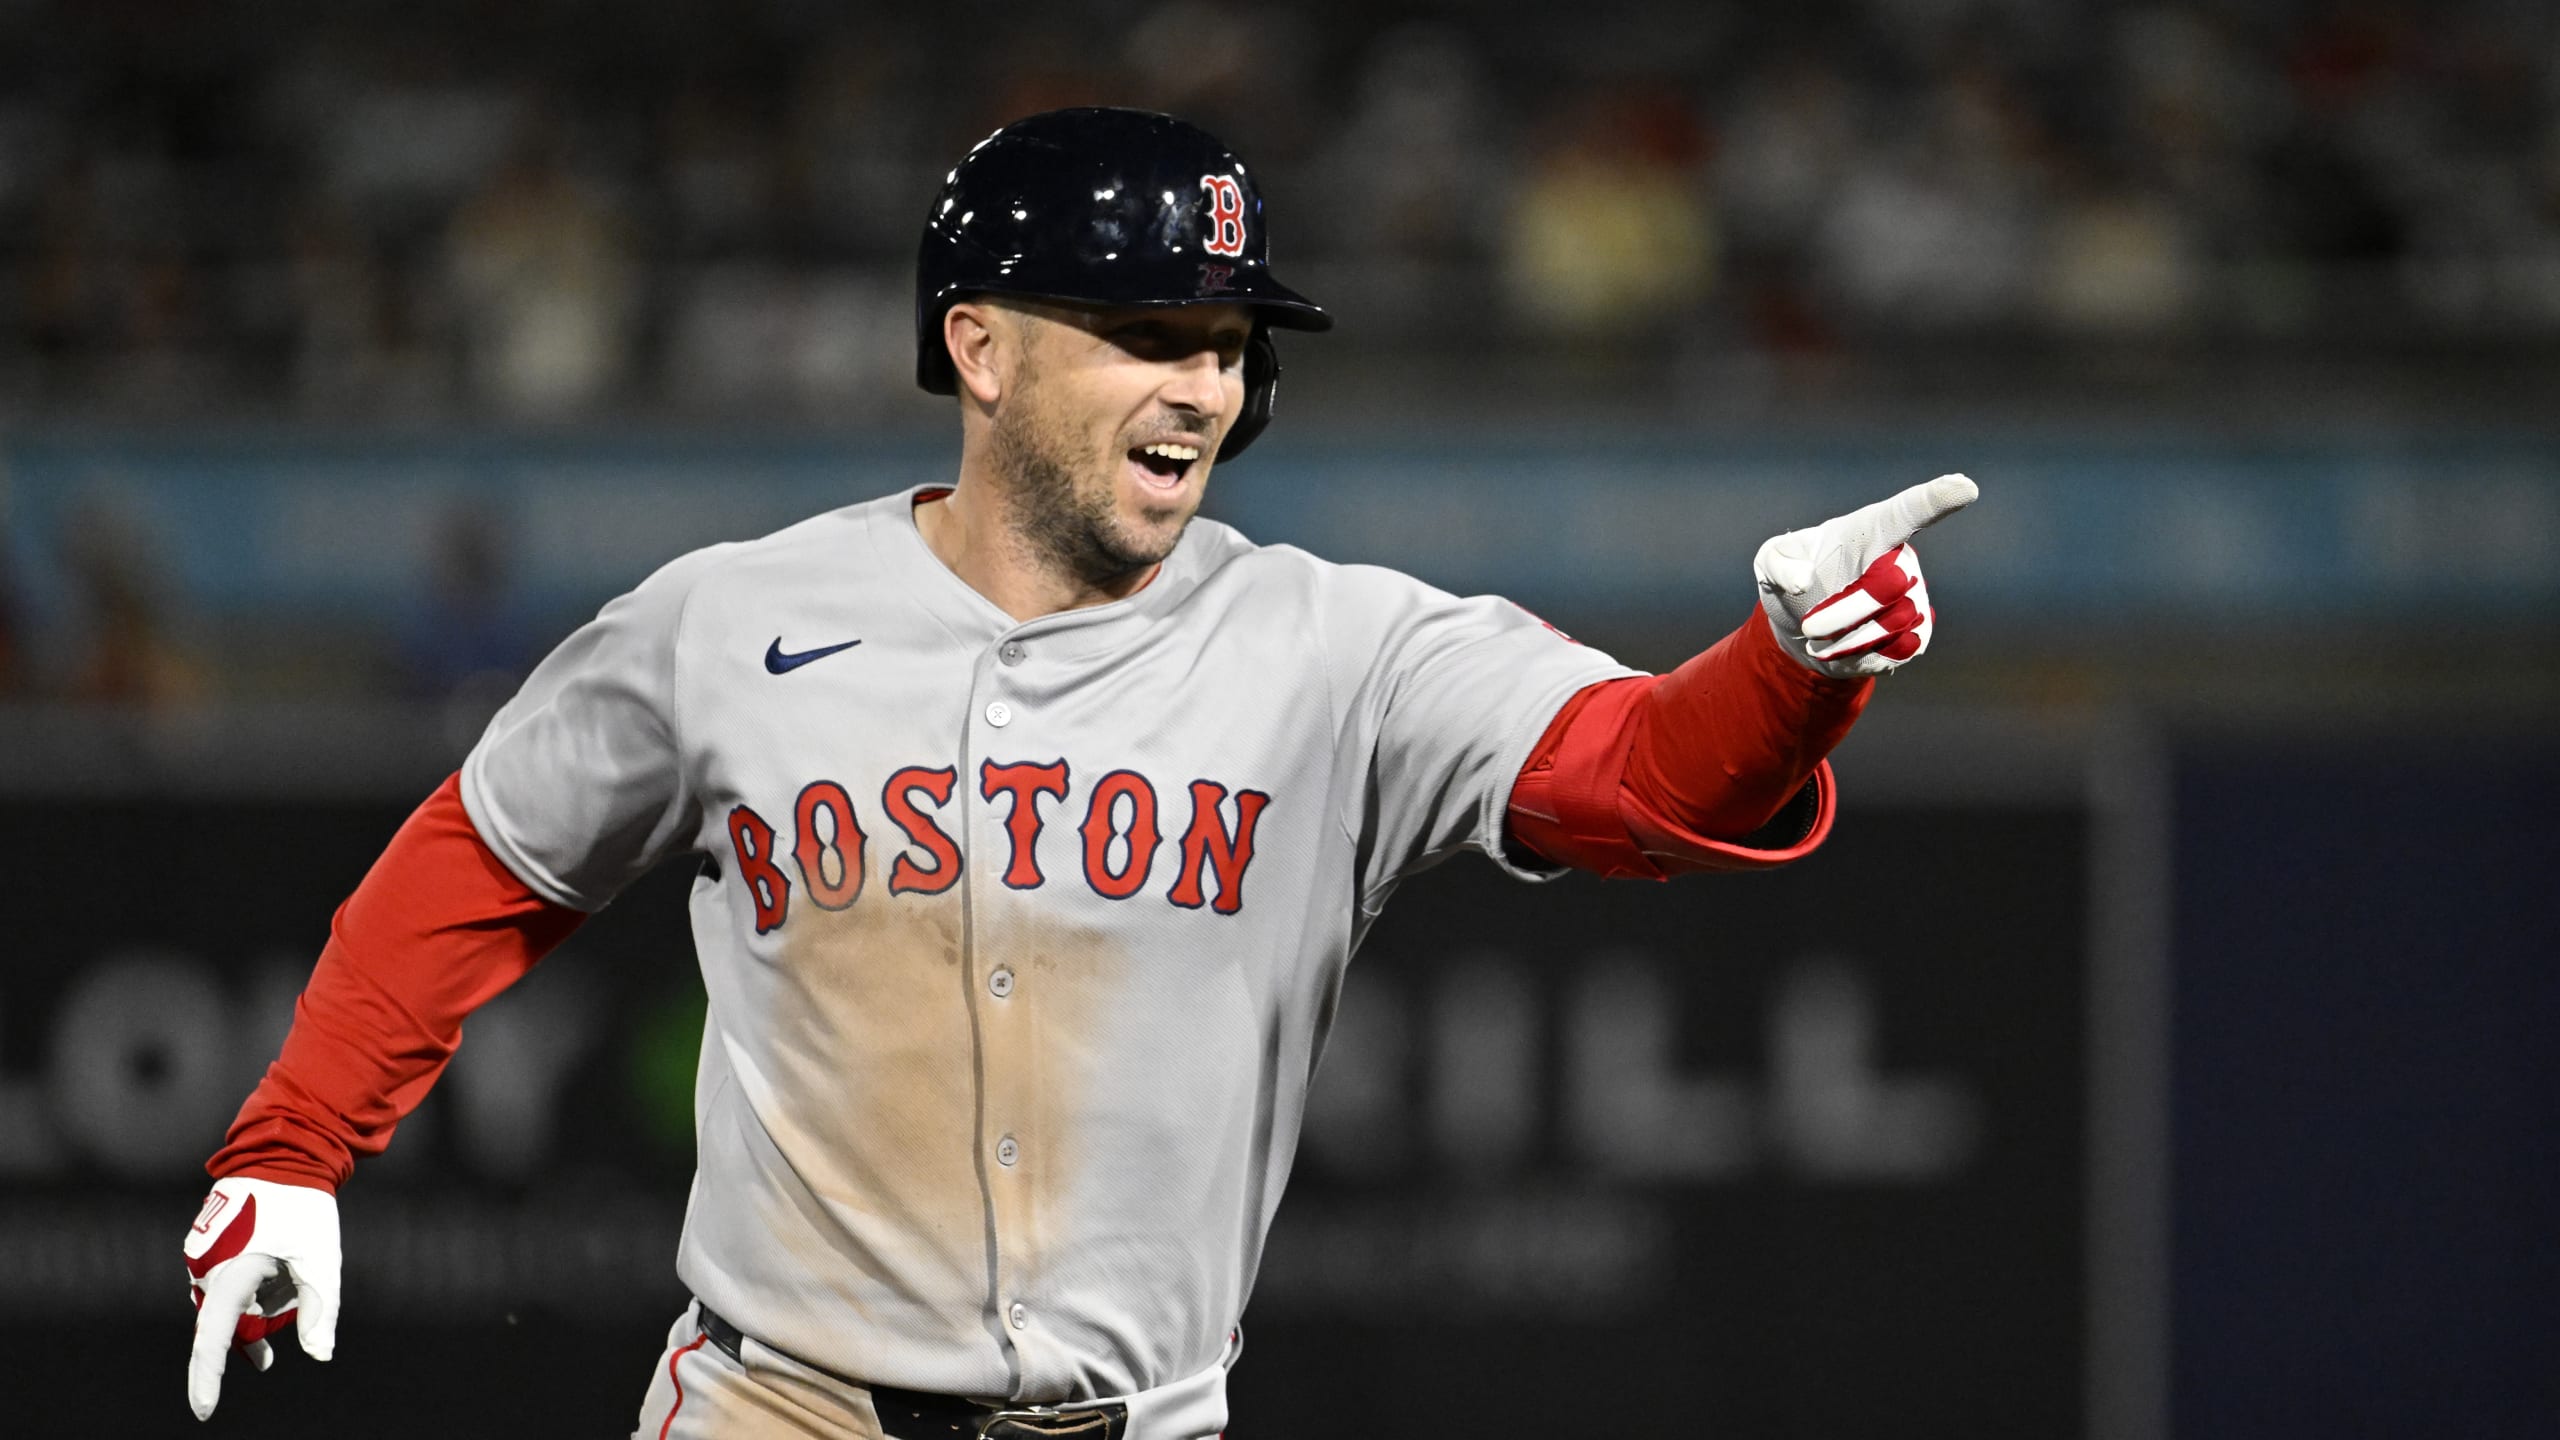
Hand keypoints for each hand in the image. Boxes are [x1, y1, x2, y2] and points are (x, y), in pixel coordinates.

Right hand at [184, 1177, 340, 1420]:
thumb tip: (321, 1355)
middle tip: (281, 1326)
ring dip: (256, 1305)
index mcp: (232, 1272)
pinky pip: (225, 1281)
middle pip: (230, 1321)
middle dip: (257, 1328)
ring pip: (229, 1302)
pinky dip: (249, 1287)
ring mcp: (201, 1255)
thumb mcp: (322, 1258)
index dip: (208, 1378)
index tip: (204, 1410)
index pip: (214, 1338)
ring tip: (283, 1282)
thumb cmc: (304, 1205)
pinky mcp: (205, 1245)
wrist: (283, 1151)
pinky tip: (272, 1267)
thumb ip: (321, 1309)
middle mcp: (205, 1267)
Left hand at [1754, 474, 1976, 677]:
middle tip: (1809, 625)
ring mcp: (1915, 597)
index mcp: (1869, 531)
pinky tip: (1844, 649)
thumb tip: (1804, 582)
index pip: (1906, 511)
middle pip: (1888, 585)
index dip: (1935, 499)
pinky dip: (1865, 657)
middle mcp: (1901, 560)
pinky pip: (1903, 650)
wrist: (1804, 627)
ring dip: (1848, 640)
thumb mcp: (1770, 563)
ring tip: (1819, 639)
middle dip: (1843, 612)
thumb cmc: (1794, 578)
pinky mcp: (1918, 633)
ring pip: (1894, 623)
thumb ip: (1779, 565)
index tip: (1962, 485)